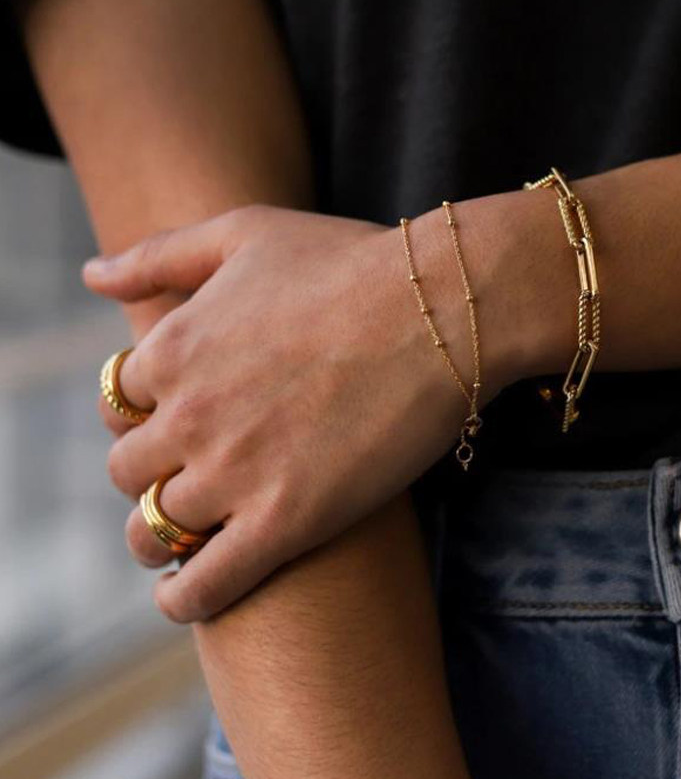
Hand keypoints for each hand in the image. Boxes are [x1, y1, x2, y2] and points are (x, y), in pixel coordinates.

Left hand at [84, 205, 514, 621]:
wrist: (440, 311)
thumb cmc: (351, 264)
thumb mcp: (245, 232)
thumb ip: (159, 254)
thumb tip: (91, 274)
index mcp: (174, 349)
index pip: (118, 404)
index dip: (144, 416)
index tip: (175, 423)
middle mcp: (189, 416)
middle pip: (127, 471)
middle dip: (150, 474)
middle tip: (190, 474)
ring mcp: (233, 474)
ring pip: (151, 530)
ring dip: (157, 536)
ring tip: (185, 533)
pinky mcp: (284, 523)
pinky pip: (203, 585)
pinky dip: (182, 598)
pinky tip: (183, 596)